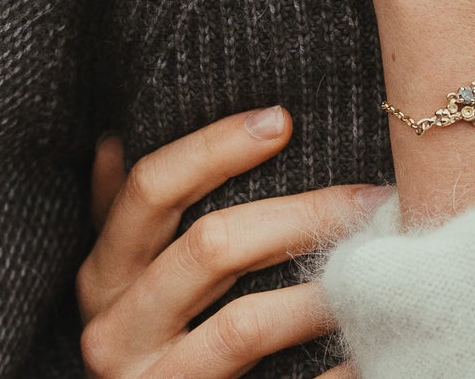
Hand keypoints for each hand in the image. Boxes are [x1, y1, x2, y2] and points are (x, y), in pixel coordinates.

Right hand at [77, 107, 376, 376]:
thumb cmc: (144, 344)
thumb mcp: (119, 281)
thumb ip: (124, 218)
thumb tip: (114, 139)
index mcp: (102, 277)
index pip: (151, 189)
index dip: (214, 148)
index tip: (281, 120)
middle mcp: (115, 332)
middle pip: (211, 247)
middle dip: (298, 216)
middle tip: (369, 199)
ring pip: (245, 324)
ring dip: (318, 290)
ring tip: (372, 265)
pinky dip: (334, 371)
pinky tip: (370, 346)